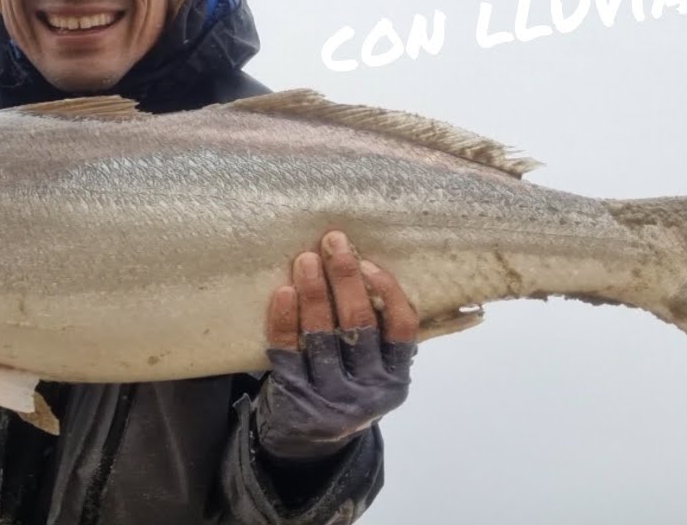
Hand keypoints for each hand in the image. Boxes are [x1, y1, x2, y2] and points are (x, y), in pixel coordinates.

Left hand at [256, 230, 418, 462]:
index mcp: (395, 378)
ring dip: (314, 292)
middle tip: (333, 243)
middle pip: (359, 325)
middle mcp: (368, 392)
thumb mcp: (374, 372)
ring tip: (305, 260)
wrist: (307, 443)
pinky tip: (283, 293)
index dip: (388, 292)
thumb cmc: (346, 387)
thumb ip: (378, 335)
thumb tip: (364, 266)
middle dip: (345, 278)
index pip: (402, 329)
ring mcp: (330, 397)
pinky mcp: (294, 398)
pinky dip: (284, 320)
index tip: (368, 262)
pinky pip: (287, 353)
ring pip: (322, 336)